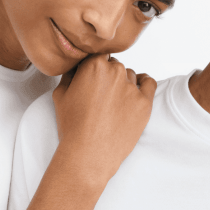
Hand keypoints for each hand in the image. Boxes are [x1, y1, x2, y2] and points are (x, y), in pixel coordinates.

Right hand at [51, 54, 156, 187]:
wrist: (89, 154)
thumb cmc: (72, 126)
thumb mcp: (60, 95)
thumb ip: (70, 73)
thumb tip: (77, 65)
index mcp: (94, 65)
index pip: (99, 55)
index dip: (94, 67)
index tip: (92, 80)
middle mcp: (115, 72)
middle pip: (114, 65)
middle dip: (108, 77)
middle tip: (100, 96)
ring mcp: (132, 87)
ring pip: (129, 75)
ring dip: (123, 84)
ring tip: (112, 105)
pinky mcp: (145, 102)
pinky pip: (148, 83)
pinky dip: (143, 84)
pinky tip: (135, 92)